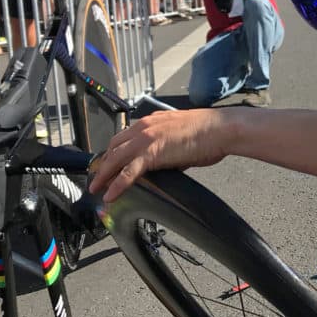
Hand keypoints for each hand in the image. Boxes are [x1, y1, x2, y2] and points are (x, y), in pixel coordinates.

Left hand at [89, 109, 231, 202]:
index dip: (113, 152)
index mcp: (150, 122)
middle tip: (97, 178)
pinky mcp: (152, 153)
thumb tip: (168, 161)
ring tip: (96, 189)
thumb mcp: (181, 136)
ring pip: (115, 158)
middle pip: (113, 147)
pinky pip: (128, 172)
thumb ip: (169, 147)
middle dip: (103, 163)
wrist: (220, 129)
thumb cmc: (208, 133)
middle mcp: (143, 127)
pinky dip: (116, 184)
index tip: (108, 163)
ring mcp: (146, 139)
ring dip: (103, 175)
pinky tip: (110, 195)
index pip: (123, 137)